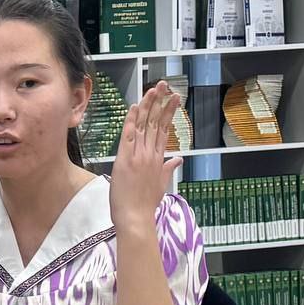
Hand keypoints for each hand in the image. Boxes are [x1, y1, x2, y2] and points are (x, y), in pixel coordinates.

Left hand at [109, 82, 178, 233]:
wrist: (136, 218)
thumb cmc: (146, 204)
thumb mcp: (161, 185)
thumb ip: (169, 169)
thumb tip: (178, 159)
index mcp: (159, 159)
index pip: (164, 130)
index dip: (169, 112)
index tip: (173, 98)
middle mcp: (151, 154)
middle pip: (157, 123)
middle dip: (162, 102)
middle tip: (166, 86)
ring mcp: (139, 155)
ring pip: (145, 125)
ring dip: (149, 105)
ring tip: (155, 89)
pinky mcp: (125, 159)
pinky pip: (129, 135)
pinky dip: (132, 121)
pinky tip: (135, 107)